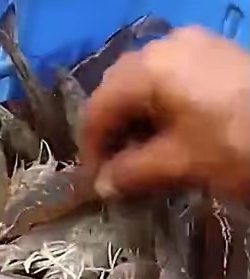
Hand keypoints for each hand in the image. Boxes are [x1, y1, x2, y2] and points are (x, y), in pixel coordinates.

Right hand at [80, 26, 249, 198]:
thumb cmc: (239, 145)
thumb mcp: (180, 165)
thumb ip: (132, 173)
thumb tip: (103, 185)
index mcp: (148, 68)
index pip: (97, 109)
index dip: (91, 150)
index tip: (97, 185)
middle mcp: (166, 46)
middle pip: (119, 91)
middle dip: (113, 131)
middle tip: (118, 171)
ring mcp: (197, 46)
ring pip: (147, 84)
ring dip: (138, 121)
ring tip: (145, 158)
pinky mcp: (221, 56)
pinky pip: (175, 79)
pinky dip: (164, 108)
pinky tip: (173, 137)